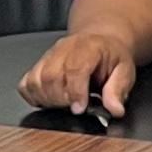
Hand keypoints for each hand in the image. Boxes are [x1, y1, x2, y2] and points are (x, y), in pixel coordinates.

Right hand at [19, 21, 139, 121]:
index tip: (79, 108)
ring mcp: (48, 56)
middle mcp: (64, 49)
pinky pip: (26, 84)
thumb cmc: (111, 56)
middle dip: (61, 99)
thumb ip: (118, 90)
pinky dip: (34, 96)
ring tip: (64, 104)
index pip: (74, 68)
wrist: (100, 40)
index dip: (75, 91)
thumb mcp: (125, 71)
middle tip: (75, 107)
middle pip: (50, 76)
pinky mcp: (38, 65)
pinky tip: (50, 100)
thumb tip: (115, 110)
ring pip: (36, 81)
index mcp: (88, 47)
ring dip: (48, 100)